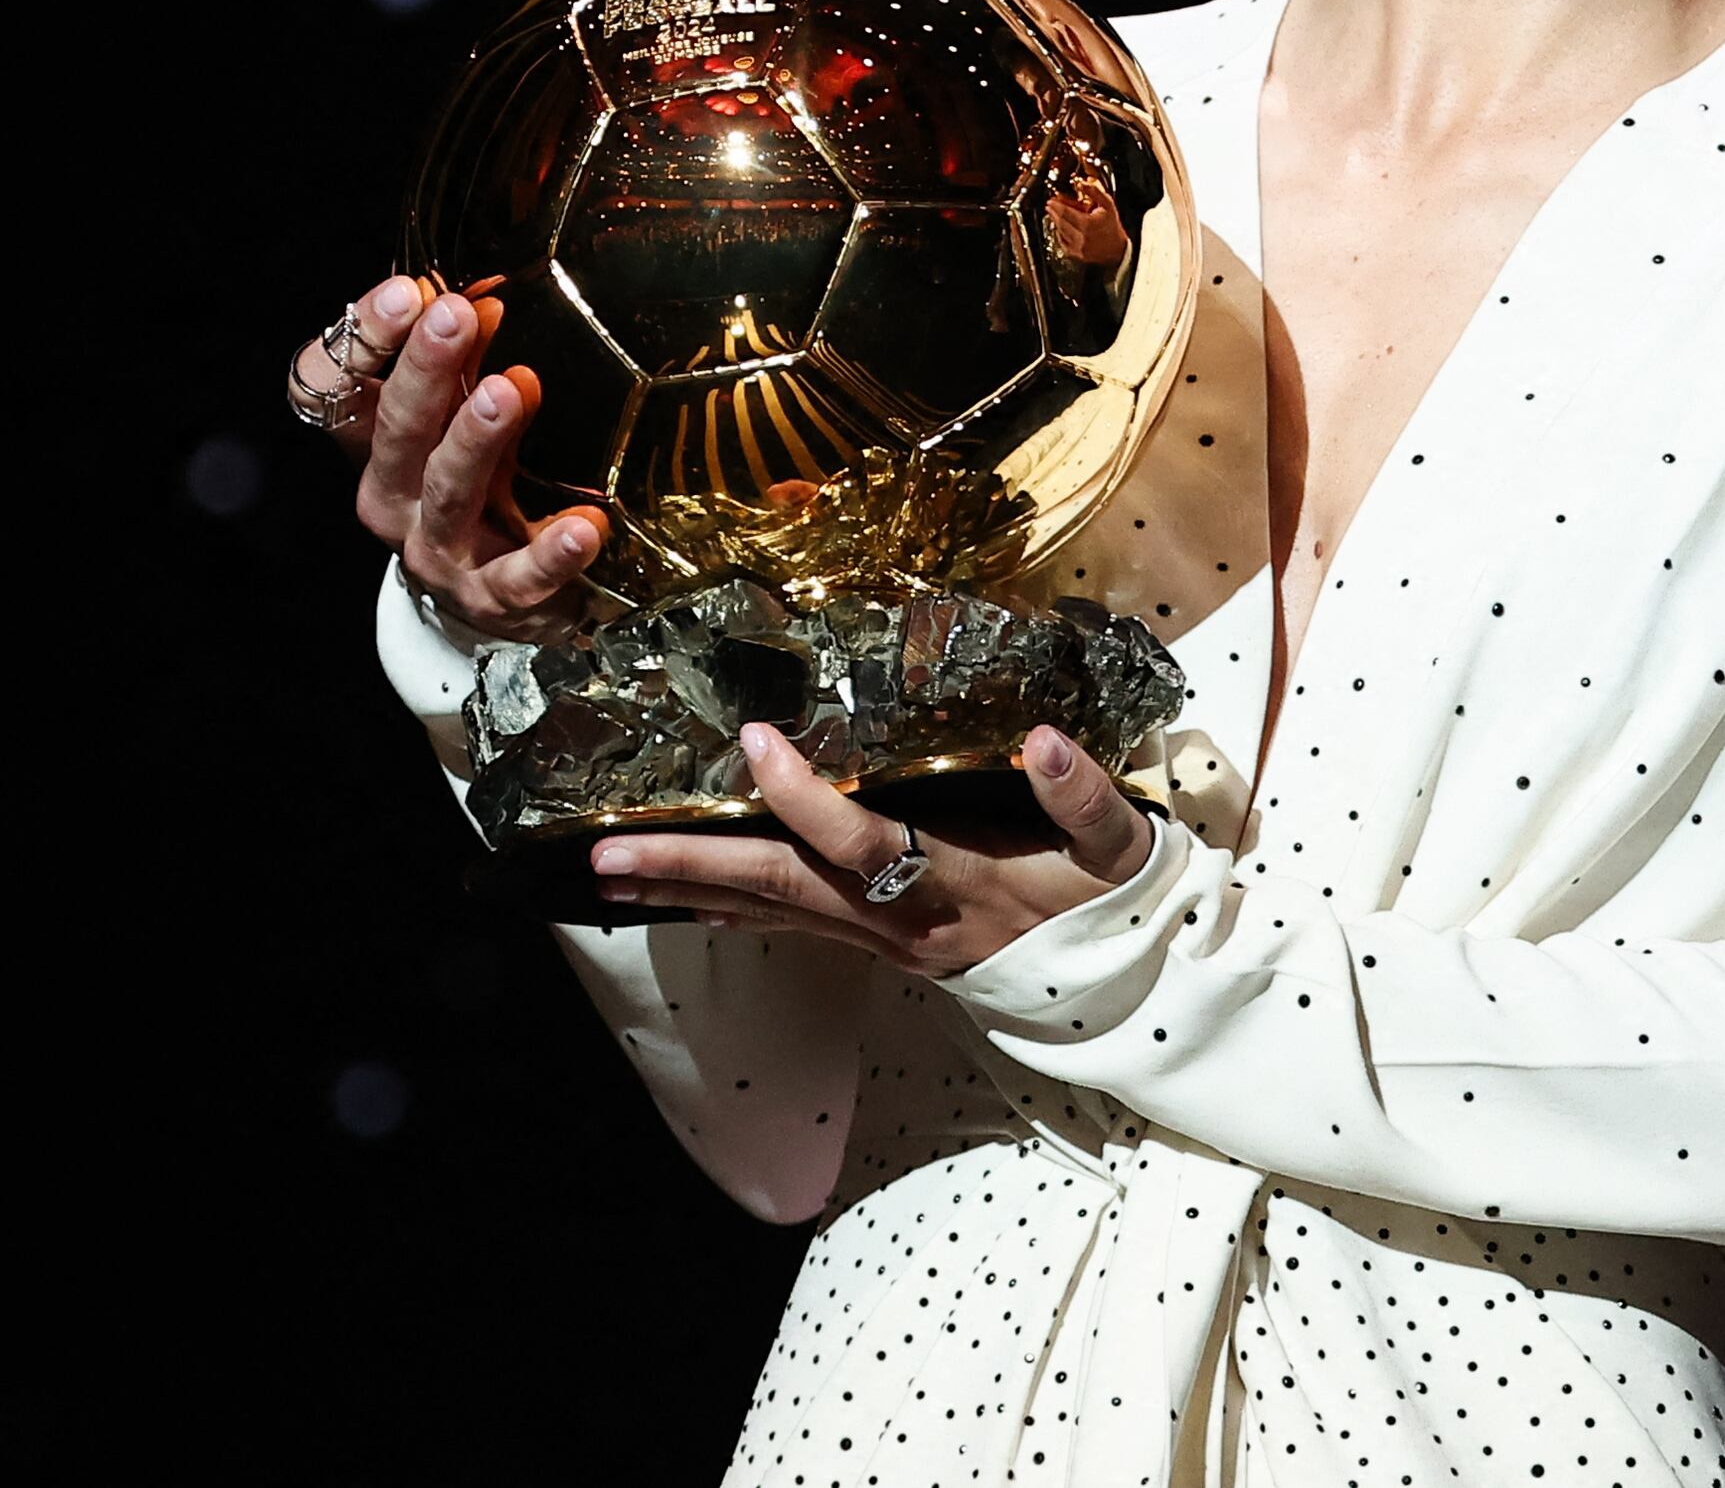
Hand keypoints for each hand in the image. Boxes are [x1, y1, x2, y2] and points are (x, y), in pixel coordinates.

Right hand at [323, 273, 612, 632]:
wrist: (502, 601)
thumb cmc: (483, 487)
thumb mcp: (459, 423)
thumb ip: (467, 364)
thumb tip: (488, 296)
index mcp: (375, 445)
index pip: (333, 387)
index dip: (362, 339)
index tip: (410, 291)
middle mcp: (393, 496)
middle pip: (393, 430)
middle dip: (424, 372)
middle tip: (457, 317)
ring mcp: (437, 551)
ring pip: (448, 493)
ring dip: (475, 441)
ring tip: (509, 392)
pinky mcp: (491, 599)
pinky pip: (518, 577)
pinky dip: (551, 553)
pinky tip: (586, 526)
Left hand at [594, 724, 1160, 975]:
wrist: (1119, 986)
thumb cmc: (1112, 902)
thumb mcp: (1118, 847)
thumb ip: (1084, 797)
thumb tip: (1044, 739)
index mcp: (957, 882)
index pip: (864, 842)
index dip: (804, 798)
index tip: (753, 740)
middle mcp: (903, 919)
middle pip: (784, 889)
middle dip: (693, 866)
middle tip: (605, 852)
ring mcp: (883, 941)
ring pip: (770, 915)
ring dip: (687, 894)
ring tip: (607, 877)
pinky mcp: (878, 947)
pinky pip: (785, 929)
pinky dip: (725, 913)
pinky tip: (679, 903)